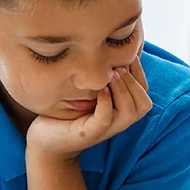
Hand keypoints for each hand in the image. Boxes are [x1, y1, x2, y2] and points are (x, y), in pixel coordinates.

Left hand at [25, 61, 152, 159]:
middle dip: (134, 82)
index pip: (144, 92)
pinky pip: (105, 119)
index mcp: (120, 111)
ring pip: (130, 113)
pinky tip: (99, 89)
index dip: (139, 73)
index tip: (125, 56)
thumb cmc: (65, 112)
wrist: (45, 139)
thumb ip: (103, 79)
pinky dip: (105, 102)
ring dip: (123, 90)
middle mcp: (117, 122)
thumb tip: (112, 50)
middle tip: (117, 68)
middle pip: (144, 104)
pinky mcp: (88, 133)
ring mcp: (104, 130)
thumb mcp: (88, 92)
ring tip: (110, 76)